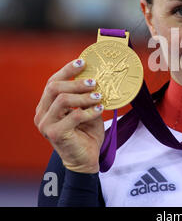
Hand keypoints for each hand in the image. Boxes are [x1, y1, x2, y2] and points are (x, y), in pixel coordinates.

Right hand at [34, 58, 104, 173]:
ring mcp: (46, 125)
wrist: (86, 158)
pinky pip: (74, 116)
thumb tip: (95, 75)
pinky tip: (99, 109)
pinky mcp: (55, 134)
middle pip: (54, 88)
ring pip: (62, 99)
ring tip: (98, 97)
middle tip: (94, 82)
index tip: (83, 61)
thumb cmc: (86, 133)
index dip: (67, 70)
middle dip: (76, 82)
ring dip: (84, 96)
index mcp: (47, 106)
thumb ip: (85, 95)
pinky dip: (89, 111)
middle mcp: (42, 114)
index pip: (52, 82)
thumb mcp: (85, 109)